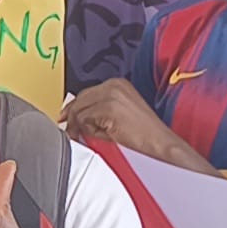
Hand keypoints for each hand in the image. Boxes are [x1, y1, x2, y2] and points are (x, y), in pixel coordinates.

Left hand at [60, 79, 178, 158]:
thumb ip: (98, 111)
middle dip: (72, 116)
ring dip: (82, 126)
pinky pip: (85, 119)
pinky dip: (88, 131)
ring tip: (94, 136)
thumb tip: (75, 117)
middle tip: (71, 131)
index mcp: (117, 84)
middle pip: (80, 99)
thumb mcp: (118, 115)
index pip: (86, 93)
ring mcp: (111, 95)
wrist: (159, 143)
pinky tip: (102, 136)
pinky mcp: (108, 107)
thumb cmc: (143, 134)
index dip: (73, 107)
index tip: (67, 117)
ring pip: (80, 110)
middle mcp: (113, 85)